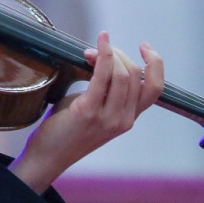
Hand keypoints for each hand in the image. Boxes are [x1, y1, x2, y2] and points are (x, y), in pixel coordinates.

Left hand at [9, 32, 163, 192]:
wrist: (48, 156)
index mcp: (129, 118)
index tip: (145, 47)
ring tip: (90, 50)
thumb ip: (104, 90)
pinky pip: (101, 77)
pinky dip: (102, 55)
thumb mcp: (93, 109)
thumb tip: (102, 59)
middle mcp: (124, 119)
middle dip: (119, 53)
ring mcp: (109, 118)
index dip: (155, 64)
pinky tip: (95, 46)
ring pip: (122, 75)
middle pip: (135, 75)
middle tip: (99, 47)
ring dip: (108, 54)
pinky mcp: (89, 112)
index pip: (155, 88)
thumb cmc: (67, 129)